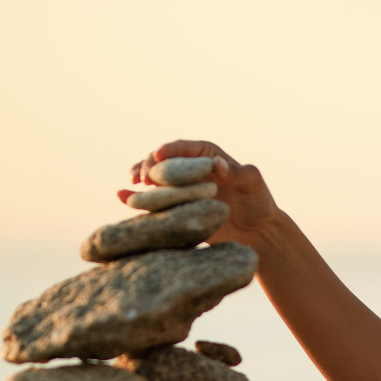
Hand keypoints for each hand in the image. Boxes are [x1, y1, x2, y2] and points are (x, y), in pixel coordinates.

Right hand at [121, 140, 281, 246]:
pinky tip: (121, 195)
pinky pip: (153, 199)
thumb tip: (218, 165)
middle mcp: (190, 169)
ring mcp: (182, 188)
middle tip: (143, 176)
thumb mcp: (252, 184)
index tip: (157, 155)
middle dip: (150, 164)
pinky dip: (136, 196)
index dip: (169, 150)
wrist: (257, 232)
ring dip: (140, 176)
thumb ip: (236, 173)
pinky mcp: (176, 207)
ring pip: (154, 178)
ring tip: (132, 183)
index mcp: (206, 156)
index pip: (183, 148)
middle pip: (163, 161)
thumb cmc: (258, 202)